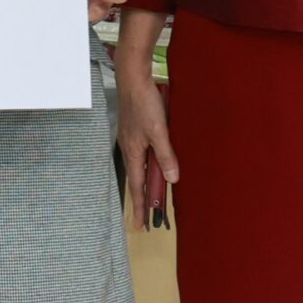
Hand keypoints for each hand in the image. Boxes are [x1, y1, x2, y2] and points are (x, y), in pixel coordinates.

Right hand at [113, 10, 177, 231]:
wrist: (133, 77)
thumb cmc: (143, 103)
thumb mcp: (158, 131)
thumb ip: (166, 156)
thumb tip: (173, 179)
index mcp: (132, 152)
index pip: (137, 186)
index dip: (141, 206)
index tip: (141, 225)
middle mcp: (129, 148)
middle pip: (137, 178)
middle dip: (142, 198)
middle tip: (146, 218)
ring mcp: (132, 139)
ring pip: (140, 166)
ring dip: (146, 182)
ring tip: (153, 196)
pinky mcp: (136, 130)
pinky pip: (143, 154)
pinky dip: (149, 165)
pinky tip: (156, 164)